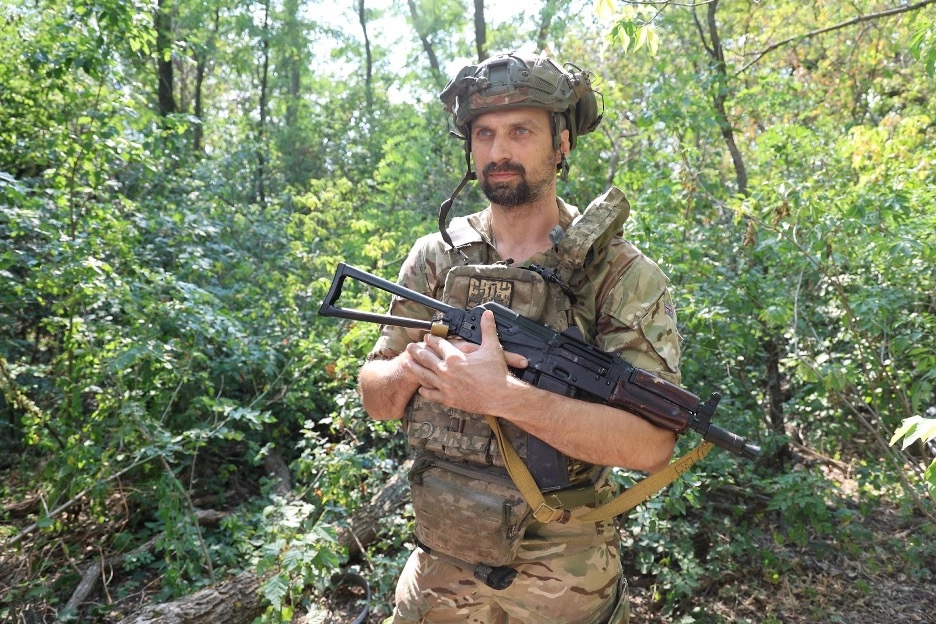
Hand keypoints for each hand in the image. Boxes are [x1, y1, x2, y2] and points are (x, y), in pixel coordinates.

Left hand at [404, 310, 526, 412]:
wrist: (501, 397)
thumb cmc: (497, 373)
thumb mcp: (492, 347)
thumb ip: (487, 329)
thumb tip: (487, 313)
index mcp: (455, 357)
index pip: (438, 344)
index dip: (431, 339)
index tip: (427, 336)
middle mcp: (446, 370)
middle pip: (426, 358)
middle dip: (416, 351)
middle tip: (410, 347)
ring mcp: (445, 386)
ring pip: (424, 375)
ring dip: (414, 368)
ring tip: (406, 363)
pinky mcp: (448, 399)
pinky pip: (432, 394)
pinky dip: (425, 390)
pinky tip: (421, 388)